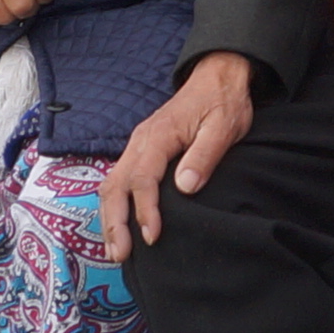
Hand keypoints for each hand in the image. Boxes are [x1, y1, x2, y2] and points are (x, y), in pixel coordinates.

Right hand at [99, 52, 259, 258]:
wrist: (217, 77)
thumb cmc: (222, 102)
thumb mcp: (223, 126)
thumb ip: (204, 155)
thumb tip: (185, 187)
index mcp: (158, 135)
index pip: (143, 178)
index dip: (145, 210)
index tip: (153, 236)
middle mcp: (140, 141)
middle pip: (115, 185)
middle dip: (114, 222)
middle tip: (120, 255)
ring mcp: (137, 146)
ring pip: (111, 185)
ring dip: (110, 219)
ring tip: (115, 251)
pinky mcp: (141, 152)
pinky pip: (119, 181)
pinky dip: (114, 206)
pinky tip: (119, 227)